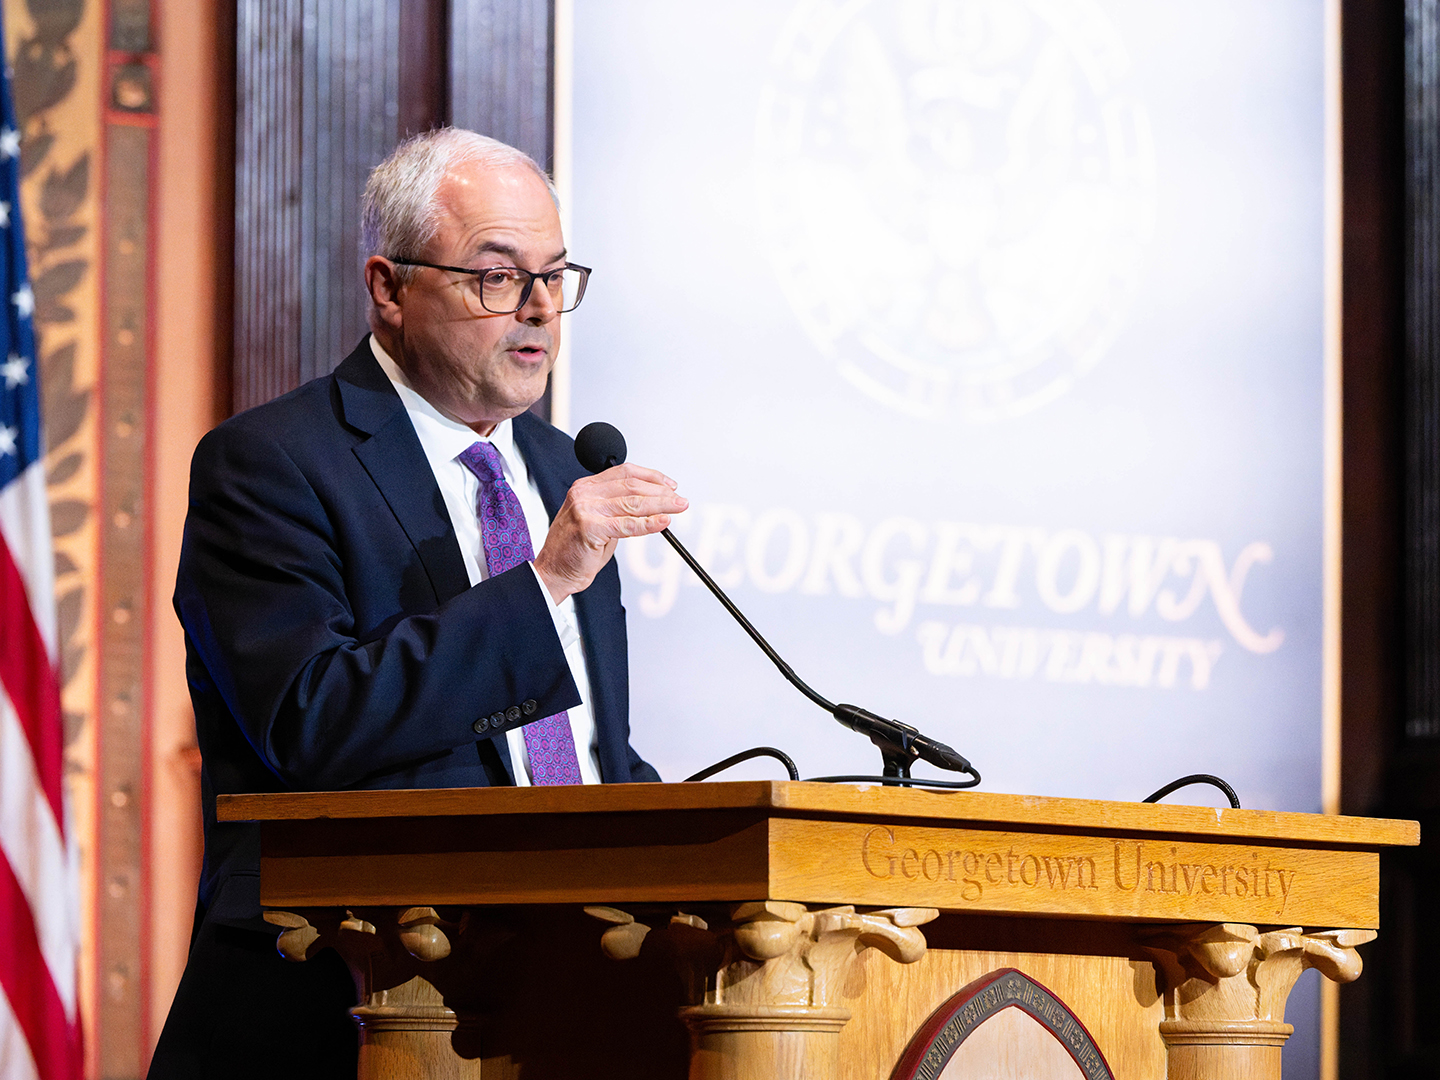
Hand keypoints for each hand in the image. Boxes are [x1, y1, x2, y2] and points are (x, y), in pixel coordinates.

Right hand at [533, 464, 686, 601]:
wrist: (553, 572)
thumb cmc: (575, 549)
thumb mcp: (598, 520)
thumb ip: (619, 508)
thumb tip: (652, 504)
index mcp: (585, 487)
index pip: (624, 472)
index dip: (651, 476)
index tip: (670, 484)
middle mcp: (584, 493)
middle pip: (632, 485)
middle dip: (661, 492)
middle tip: (679, 499)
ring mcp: (585, 509)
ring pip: (632, 502)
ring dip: (661, 504)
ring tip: (678, 507)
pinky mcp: (589, 527)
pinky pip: (627, 525)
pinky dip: (648, 523)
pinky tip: (662, 522)